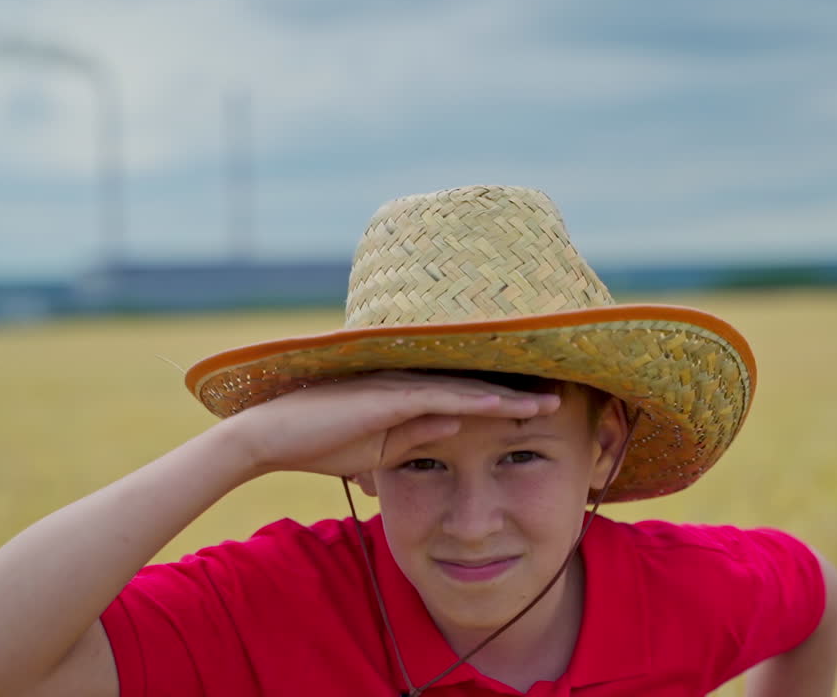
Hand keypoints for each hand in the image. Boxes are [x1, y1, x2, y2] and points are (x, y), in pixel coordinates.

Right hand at [217, 371, 561, 477]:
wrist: (271, 437)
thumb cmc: (319, 444)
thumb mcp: (379, 452)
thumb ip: (414, 442)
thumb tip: (450, 442)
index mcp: (409, 397)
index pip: (468, 399)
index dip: (506, 405)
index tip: (542, 414)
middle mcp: (411, 384)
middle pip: (478, 388)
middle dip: (522, 395)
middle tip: (565, 398)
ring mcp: (401, 386)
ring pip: (469, 388)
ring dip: (511, 396)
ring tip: (551, 402)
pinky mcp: (390, 397)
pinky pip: (443, 396)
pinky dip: (478, 400)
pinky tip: (508, 404)